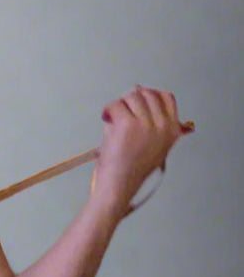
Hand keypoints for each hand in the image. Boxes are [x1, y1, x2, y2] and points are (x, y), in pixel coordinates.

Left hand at [92, 85, 191, 221]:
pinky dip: (108, 110)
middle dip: (130, 99)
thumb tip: (138, 90)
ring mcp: (146, 124)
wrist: (119, 187)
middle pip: (148, 94)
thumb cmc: (130, 170)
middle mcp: (162, 125)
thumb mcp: (151, 145)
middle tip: (119, 112)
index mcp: (172, 130)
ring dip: (119, 106)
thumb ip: (151, 122)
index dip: (149, 95)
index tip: (135, 102)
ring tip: (112, 120)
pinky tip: (106, 118)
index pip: (167, 97)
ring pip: (131, 97)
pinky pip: (116, 104)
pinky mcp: (127, 124)